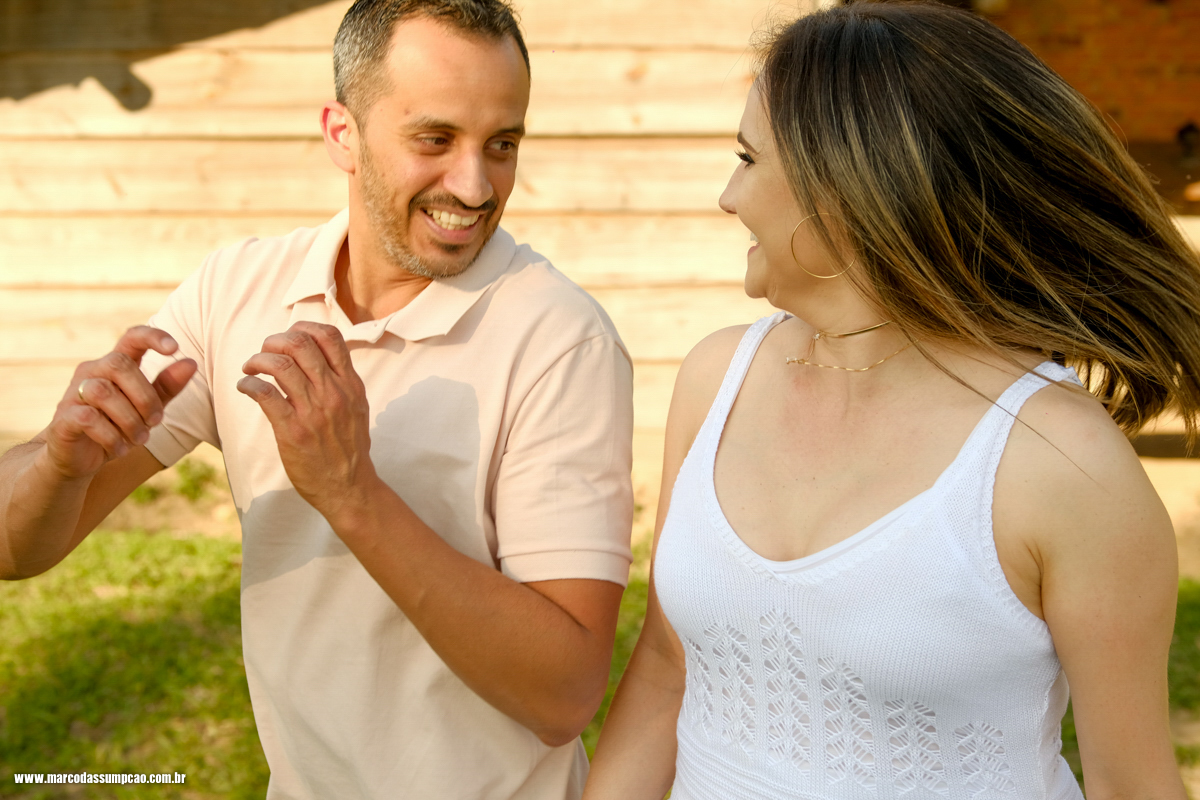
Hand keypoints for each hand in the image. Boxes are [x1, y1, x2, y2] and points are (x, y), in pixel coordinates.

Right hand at [45, 326, 196, 479]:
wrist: (79, 458)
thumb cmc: (117, 427)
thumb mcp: (148, 408)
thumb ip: (167, 386)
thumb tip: (191, 363)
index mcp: (116, 366)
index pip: (131, 338)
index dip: (152, 337)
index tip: (175, 348)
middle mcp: (92, 372)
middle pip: (119, 365)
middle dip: (144, 396)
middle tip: (155, 422)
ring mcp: (74, 392)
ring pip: (103, 392)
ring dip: (129, 420)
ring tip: (139, 439)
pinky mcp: (64, 417)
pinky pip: (88, 417)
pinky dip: (110, 436)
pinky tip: (118, 449)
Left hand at [237, 322, 375, 516]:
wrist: (349, 486)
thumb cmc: (348, 447)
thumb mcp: (356, 406)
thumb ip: (341, 380)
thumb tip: (318, 354)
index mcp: (350, 383)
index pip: (330, 336)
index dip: (303, 328)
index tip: (289, 338)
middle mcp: (333, 392)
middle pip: (300, 343)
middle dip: (273, 341)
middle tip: (264, 353)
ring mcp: (314, 411)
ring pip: (280, 365)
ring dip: (257, 360)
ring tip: (251, 368)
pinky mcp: (293, 431)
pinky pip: (265, 394)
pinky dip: (248, 384)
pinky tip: (246, 387)